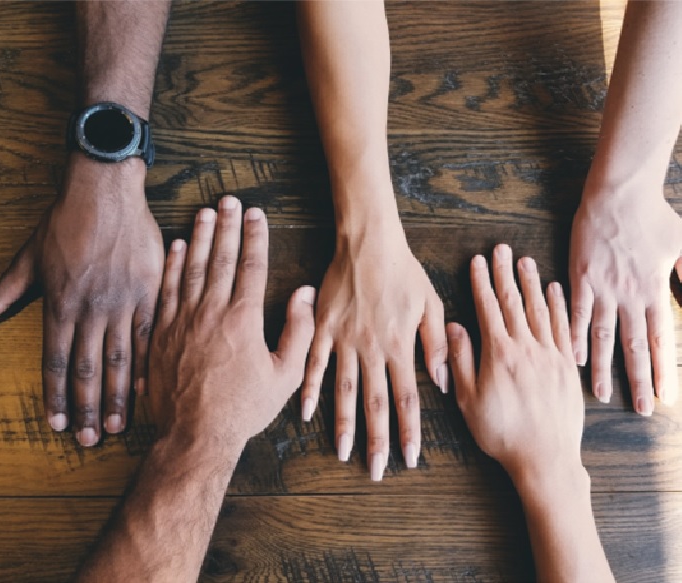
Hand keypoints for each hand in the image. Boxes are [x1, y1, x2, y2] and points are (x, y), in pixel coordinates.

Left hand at [0, 155, 163, 444]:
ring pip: (121, 359)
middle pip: (87, 369)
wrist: (105, 192)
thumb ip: (5, 291)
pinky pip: (150, 335)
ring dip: (117, 395)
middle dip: (86, 408)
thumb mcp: (29, 256)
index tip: (56, 425)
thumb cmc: (65, 221)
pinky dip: (149, 363)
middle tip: (90, 440)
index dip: (55, 397)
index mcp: (60, 304)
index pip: (55, 361)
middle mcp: (91, 310)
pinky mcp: (150, 292)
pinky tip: (148, 388)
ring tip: (117, 424)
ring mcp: (123, 302)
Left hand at [148, 196, 315, 447]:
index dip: (255, 237)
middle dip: (227, 226)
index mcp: (243, 319)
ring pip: (192, 267)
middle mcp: (211, 312)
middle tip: (230, 200)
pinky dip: (172, 265)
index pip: (251, 266)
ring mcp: (182, 320)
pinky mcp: (161, 332)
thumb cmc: (243, 408)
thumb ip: (298, 331)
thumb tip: (304, 293)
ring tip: (205, 212)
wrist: (194, 435)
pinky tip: (178, 246)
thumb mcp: (285, 375)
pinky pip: (167, 289)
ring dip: (200, 237)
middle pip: (220, 258)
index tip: (257, 214)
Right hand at [301, 216, 446, 479]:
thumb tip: (442, 382)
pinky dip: (309, 389)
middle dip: (377, 440)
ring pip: (344, 390)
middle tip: (376, 470)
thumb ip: (436, 344)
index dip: (409, 431)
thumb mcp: (431, 304)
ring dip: (343, 424)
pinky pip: (314, 363)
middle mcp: (372, 349)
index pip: (407, 398)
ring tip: (342, 452)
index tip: (410, 458)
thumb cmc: (404, 272)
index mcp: (400, 345)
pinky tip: (305, 412)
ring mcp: (344, 340)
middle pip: (375, 403)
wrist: (368, 243)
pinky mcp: (323, 328)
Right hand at [447, 244, 582, 481]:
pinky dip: (559, 306)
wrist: (545, 459)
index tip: (478, 261)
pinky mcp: (567, 367)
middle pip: (514, 302)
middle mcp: (526, 348)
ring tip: (525, 261)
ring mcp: (550, 355)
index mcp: (499, 354)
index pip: (488, 309)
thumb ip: (460, 360)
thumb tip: (453, 327)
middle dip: (505, 273)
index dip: (481, 282)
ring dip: (531, 283)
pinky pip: (563, 328)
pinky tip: (555, 291)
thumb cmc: (501, 433)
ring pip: (540, 310)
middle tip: (502, 249)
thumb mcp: (468, 400)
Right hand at [569, 188, 681, 413]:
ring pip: (602, 336)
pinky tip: (573, 357)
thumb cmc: (653, 216)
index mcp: (654, 290)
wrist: (618, 195)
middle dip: (638, 380)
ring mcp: (602, 289)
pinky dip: (573, 336)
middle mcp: (629, 296)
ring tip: (600, 394)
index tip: (665, 397)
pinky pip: (575, 314)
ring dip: (602, 367)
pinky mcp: (580, 279)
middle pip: (634, 346)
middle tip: (639, 410)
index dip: (664, 370)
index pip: (662, 340)